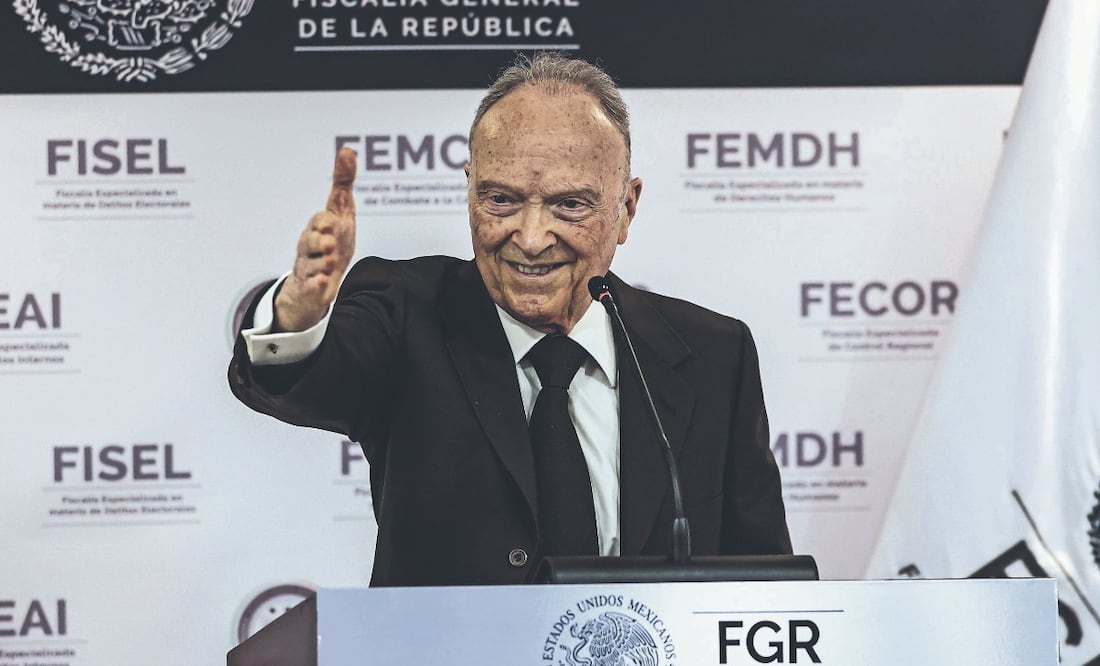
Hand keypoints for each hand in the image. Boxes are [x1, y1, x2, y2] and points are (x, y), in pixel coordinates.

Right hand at [274, 147, 357, 331]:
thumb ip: (342, 183)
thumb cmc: (333, 240)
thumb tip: (347, 150)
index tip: (331, 222)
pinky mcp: (311, 289)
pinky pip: (310, 287)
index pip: (318, 221)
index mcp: (316, 228)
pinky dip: (315, 285)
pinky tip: (323, 284)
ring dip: (321, 263)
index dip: (324, 222)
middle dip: (318, 242)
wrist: (322, 279)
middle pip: (308, 242)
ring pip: (310, 265)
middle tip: (330, 243)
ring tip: (331, 262)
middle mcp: (309, 247)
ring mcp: (309, 268)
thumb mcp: (340, 211)